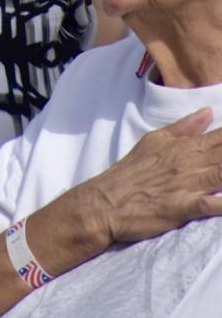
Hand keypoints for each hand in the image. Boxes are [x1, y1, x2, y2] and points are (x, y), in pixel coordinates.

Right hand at [83, 109, 221, 245]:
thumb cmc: (132, 172)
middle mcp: (190, 160)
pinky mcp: (184, 207)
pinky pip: (213, 204)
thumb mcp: (154, 141)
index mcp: (184, 144)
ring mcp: (188, 183)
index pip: (221, 134)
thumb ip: (183, 127)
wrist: (107, 200)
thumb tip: (207, 111)